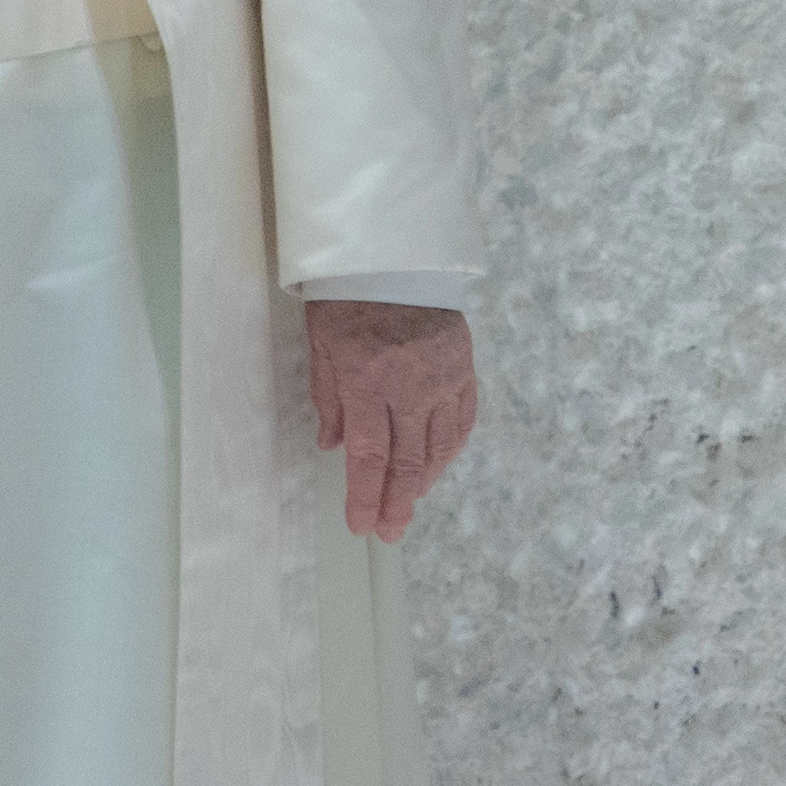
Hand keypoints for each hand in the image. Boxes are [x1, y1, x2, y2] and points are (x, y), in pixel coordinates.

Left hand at [305, 300, 477, 543]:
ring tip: (409, 503)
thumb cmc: (346, 296)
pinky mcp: (464, 365)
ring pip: (439, 445)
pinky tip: (437, 465)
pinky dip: (450, 449)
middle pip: (407, 460)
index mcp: (367, 378)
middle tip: (389, 534)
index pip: (368, 454)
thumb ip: (328, 398)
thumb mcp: (321, 344)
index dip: (364, 496)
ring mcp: (443, 376)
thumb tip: (333, 446)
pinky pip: (462, 419)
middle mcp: (410, 384)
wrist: (394, 252)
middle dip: (397, 503)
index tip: (361, 525)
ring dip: (424, 481)